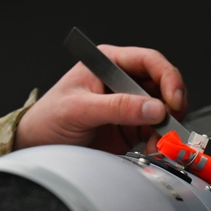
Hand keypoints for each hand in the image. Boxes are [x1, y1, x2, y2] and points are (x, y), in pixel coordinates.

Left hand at [14, 44, 187, 153]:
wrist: (37, 145)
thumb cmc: (48, 118)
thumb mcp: (79, 109)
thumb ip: (116, 107)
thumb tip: (153, 108)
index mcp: (108, 64)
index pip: (149, 61)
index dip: (168, 78)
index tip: (173, 100)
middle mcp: (122, 82)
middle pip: (163, 87)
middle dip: (172, 107)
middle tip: (171, 125)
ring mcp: (128, 105)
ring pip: (164, 111)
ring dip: (167, 128)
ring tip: (158, 143)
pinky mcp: (130, 128)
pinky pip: (156, 131)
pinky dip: (160, 141)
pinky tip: (152, 149)